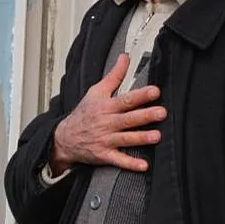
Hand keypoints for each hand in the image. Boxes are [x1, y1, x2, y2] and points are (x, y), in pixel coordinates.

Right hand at [51, 53, 165, 173]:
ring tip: (156, 136)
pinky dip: (130, 164)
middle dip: (145, 116)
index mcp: (106, 107)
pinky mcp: (104, 155)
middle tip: (161, 112)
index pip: (125, 99)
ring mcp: (105, 140)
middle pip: (128, 119)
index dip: (140, 95)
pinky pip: (118, 160)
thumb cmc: (83, 114)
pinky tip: (143, 166)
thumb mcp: (96, 92)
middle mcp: (106, 123)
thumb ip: (114, 76)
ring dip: (141, 138)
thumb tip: (125, 57)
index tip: (154, 91)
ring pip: (125, 139)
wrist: (63, 138)